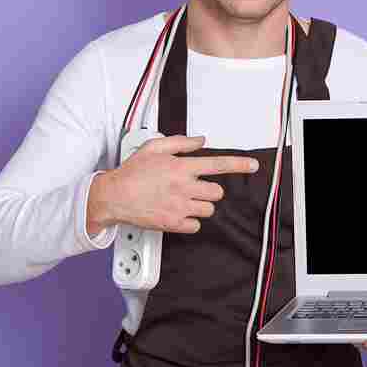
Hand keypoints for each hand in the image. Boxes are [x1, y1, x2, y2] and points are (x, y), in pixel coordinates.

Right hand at [87, 135, 258, 234]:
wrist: (113, 196)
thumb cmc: (132, 172)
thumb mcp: (154, 148)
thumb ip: (181, 143)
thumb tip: (201, 141)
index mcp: (182, 167)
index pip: (218, 164)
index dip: (239, 164)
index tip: (253, 165)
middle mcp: (184, 187)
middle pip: (217, 192)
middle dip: (210, 190)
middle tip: (194, 188)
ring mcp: (180, 207)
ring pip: (208, 209)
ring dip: (201, 205)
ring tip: (184, 200)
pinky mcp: (174, 223)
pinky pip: (196, 226)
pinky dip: (190, 221)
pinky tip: (178, 212)